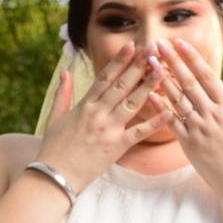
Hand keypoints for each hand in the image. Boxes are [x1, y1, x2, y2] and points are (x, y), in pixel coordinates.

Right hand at [37, 41, 173, 193]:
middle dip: (138, 66)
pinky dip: (154, 123)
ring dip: (149, 86)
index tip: (132, 45)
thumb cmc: (53, 148)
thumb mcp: (54, 117)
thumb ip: (62, 93)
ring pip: (133, 103)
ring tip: (163, 70)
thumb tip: (65, 70)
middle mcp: (98, 114)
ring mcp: (108, 130)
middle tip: (154, 49)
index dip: (119, 61)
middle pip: (122, 85)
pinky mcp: (117, 147)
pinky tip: (169, 111)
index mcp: (84, 106)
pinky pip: (139, 133)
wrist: (55, 176)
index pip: (104, 78)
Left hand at [150, 37, 222, 195]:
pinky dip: (159, 106)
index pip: (207, 75)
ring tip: (148, 63)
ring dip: (160, 79)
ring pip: (176, 99)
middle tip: (156, 43)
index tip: (178, 42)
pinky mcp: (188, 144)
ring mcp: (199, 129)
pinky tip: (148, 93)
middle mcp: (212, 115)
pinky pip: (170, 121)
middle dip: (171, 61)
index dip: (191, 57)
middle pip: (187, 82)